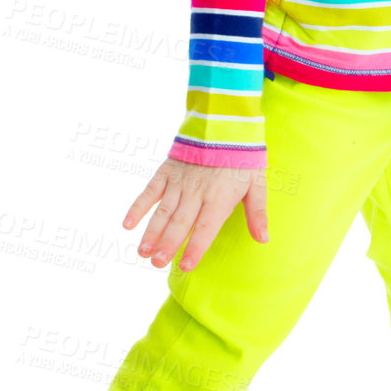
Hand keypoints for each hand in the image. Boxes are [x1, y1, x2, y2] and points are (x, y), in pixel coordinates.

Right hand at [123, 159, 267, 271]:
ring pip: (163, 211)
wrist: (224, 124)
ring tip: (142, 253)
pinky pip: (149, 191)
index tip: (186, 267)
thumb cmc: (243, 158)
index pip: (206, 229)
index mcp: (219, 199)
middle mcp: (196, 193)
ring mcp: (179, 182)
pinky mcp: (166, 172)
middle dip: (167, 245)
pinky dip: (138, 207)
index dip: (195, 248)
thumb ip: (257, 213)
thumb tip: (263, 240)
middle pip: (180, 223)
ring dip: (151, 232)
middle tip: (156, 264)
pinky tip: (127, 225)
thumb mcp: (257, 184)